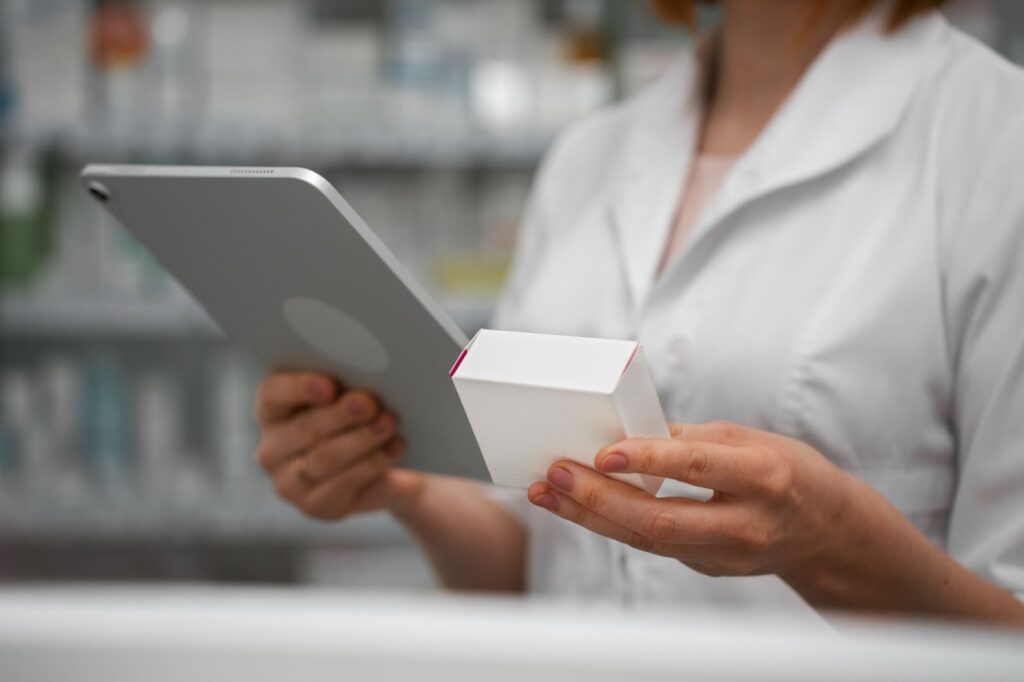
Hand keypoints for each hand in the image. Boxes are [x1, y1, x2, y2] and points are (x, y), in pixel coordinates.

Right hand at [254, 372, 424, 520]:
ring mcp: (288, 482)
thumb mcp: (349, 395)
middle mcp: (271, 449)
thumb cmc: (359, 417)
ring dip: (361, 439)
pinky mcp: (314, 506)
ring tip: (388, 423)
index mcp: (271, 410)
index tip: (329, 386)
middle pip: (304, 428)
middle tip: (370, 402)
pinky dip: (372, 464)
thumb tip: (362, 377)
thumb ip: (345, 384)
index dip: (298, 388)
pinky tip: (393, 447)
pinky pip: (342, 484)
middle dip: (340, 414)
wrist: (383, 464)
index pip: (272, 394)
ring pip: (324, 458)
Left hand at [527, 421, 854, 577]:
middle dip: (600, 498)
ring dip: (590, 517)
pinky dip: (611, 525)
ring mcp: (724, 555)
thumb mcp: (749, 439)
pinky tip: (577, 506)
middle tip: (557, 474)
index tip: (604, 451)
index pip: (698, 468)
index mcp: (763, 477)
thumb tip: (628, 432)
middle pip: (661, 520)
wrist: (827, 533)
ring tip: (548, 493)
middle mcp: (744, 523)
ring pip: (647, 540)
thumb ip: (690, 440)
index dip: (650, 461)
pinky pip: (652, 544)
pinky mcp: (706, 567)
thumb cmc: (786, 471)